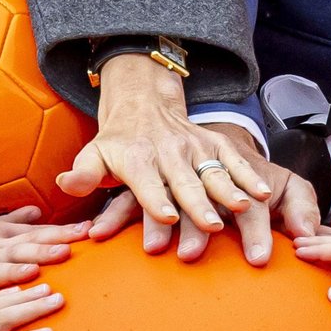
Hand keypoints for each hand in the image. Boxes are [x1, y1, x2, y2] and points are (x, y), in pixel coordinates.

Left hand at [68, 57, 318, 261]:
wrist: (143, 104)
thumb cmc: (117, 143)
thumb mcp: (93, 155)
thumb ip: (82, 174)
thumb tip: (65, 184)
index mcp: (136, 158)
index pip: (146, 182)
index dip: (155, 200)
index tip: (166, 217)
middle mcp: (167, 151)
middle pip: (184, 182)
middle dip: (198, 204)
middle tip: (211, 226)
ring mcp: (194, 146)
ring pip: (214, 171)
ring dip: (229, 191)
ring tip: (244, 209)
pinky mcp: (215, 143)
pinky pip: (235, 159)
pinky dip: (250, 175)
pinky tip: (264, 194)